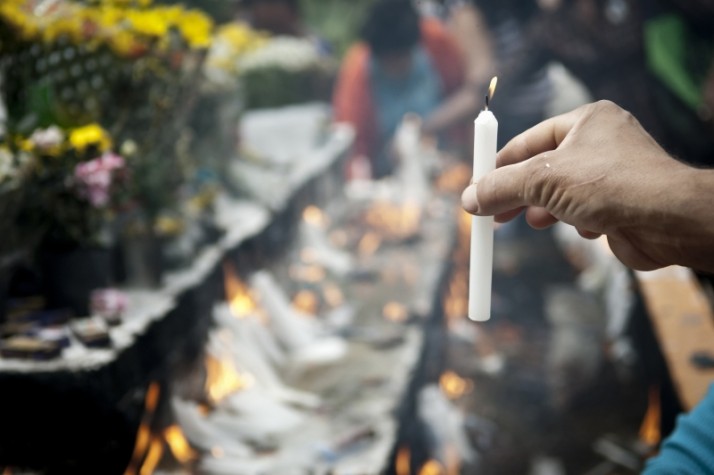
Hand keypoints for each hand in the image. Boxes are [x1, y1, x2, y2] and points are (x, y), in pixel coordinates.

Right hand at [461, 100, 713, 271]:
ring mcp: (612, 173)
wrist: (670, 221)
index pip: (528, 140)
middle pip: (542, 168)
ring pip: (561, 192)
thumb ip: (501, 187)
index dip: (499, 164)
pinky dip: (576, 220)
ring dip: (546, 209)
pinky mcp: (620, 202)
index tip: (477, 186)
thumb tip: (468, 199)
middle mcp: (601, 142)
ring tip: (537, 220)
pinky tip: (585, 227)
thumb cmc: (612, 185)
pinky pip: (583, 209)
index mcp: (586, 120)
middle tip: (494, 213)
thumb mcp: (544, 181)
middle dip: (519, 192)